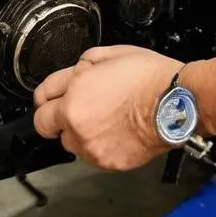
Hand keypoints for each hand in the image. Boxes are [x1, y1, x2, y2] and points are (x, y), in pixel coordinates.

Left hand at [32, 45, 183, 170]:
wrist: (175, 104)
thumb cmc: (149, 77)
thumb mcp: (111, 53)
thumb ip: (83, 64)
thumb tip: (74, 73)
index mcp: (74, 94)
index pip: (40, 98)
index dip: (47, 95)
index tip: (52, 97)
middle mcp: (77, 124)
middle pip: (45, 126)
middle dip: (56, 117)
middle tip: (75, 109)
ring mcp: (91, 147)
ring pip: (70, 142)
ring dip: (79, 132)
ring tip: (105, 119)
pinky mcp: (106, 162)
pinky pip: (92, 155)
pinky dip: (99, 145)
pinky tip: (117, 131)